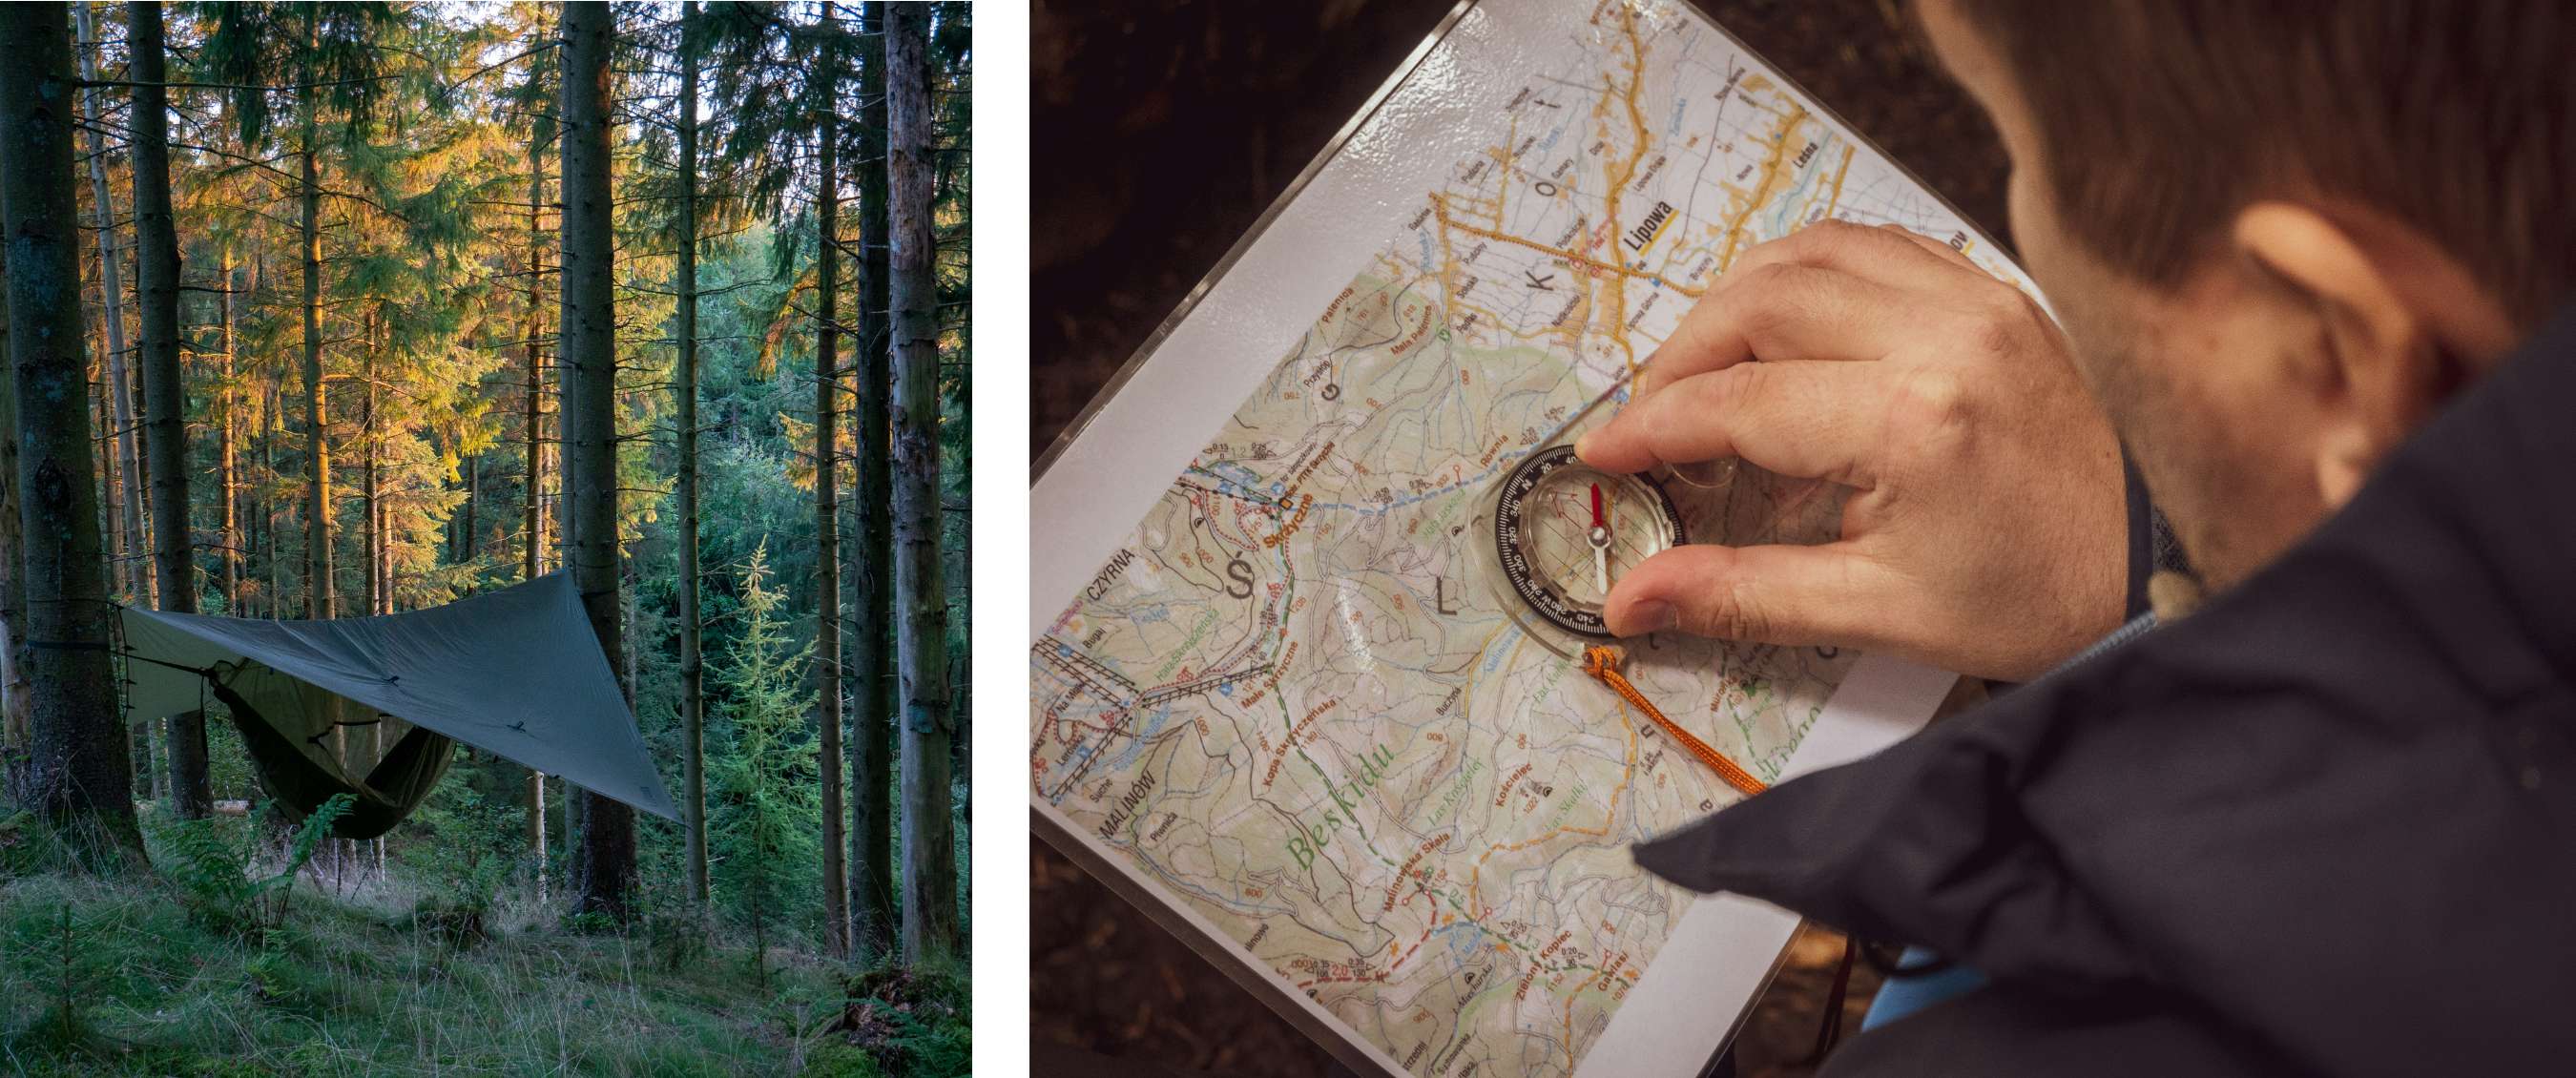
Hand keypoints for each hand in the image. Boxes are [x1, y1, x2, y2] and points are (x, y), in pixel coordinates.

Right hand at [1575, 221, 2127, 680]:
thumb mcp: (1880, 612)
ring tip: (1702, 369)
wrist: (2162, 560)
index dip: (1656, 427)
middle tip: (1651, 420)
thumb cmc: (2040, 593)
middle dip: (1681, 358)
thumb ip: (1741, 594)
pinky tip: (1781, 328)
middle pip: (1759, 304)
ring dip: (1734, 301)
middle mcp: (1944, 336)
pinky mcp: (1992, 290)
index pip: (1740, 403)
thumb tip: (1632, 600)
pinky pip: (1871, 245)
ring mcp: (1975, 300)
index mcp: (1915, 421)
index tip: (1607, 452)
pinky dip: (1805, 274)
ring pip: (1807, 253)